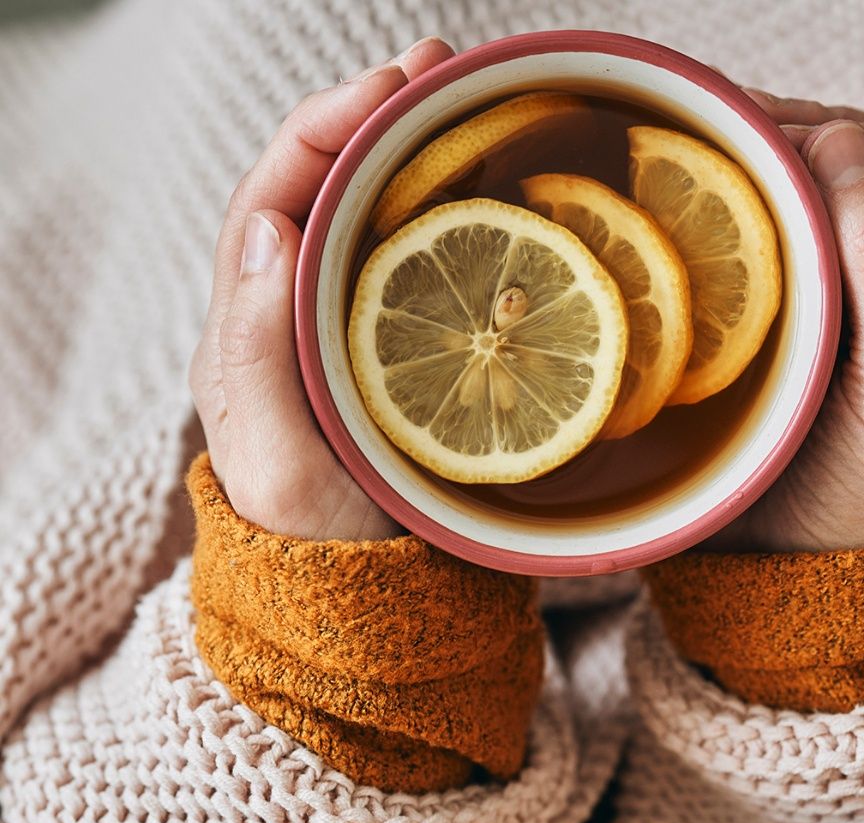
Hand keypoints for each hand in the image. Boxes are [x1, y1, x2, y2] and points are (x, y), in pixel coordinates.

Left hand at [189, 38, 455, 540]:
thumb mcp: (278, 461)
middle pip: (328, 186)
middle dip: (380, 116)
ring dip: (422, 152)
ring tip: (474, 102)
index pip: (277, 193)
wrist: (370, 602)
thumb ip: (256, 353)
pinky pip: (424, 265)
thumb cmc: (318, 542)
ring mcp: (355, 328)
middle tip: (444, 67)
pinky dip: (458, 214)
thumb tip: (267, 224)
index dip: (328, 127)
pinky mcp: (406, 350)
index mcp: (251, 325)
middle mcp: (297, 311)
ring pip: (378, 217)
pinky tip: (500, 190)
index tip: (391, 87)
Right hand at [709, 94, 863, 551]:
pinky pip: (799, 254)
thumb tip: (846, 148)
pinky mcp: (820, 333)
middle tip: (748, 125)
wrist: (807, 578)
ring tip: (728, 148)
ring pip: (842, 213)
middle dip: (827, 146)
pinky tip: (725, 204)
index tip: (801, 135)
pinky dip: (767, 221)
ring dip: (791, 175)